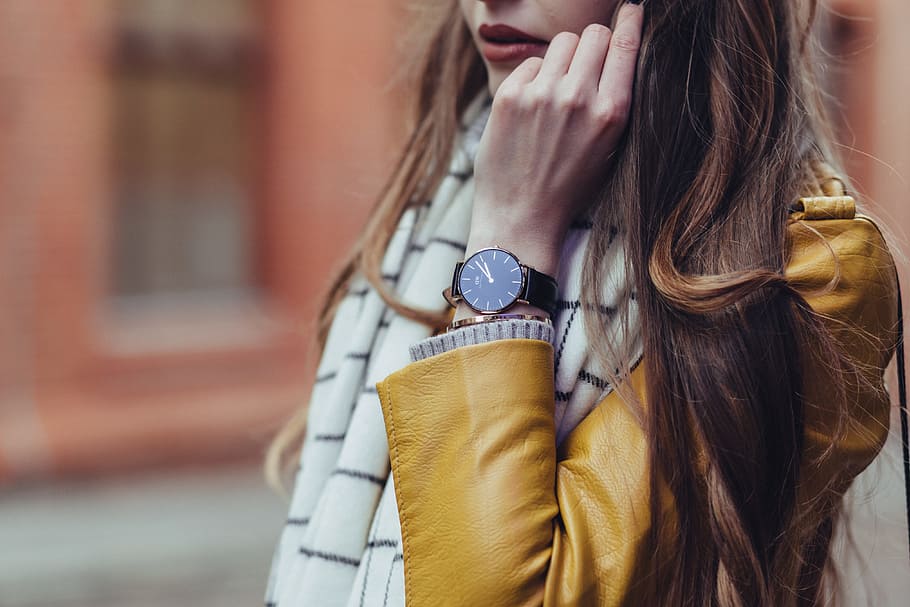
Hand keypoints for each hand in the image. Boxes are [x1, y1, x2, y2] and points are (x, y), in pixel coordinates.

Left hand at [468, 3, 643, 276]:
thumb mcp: (609, 150)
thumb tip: (614, 56)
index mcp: (611, 113)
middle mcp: (578, 98)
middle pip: (593, 35)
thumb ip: (613, 102)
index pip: (625, 44)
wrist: (521, 219)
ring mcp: (541, 95)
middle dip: (593, 45)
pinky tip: (532, 108)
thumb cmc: (568, 189)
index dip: (629, 21)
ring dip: (563, 58)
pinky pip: (531, 63)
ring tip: (557, 90)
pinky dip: (534, 78)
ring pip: (561, 42)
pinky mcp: (509, 97)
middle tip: (585, 68)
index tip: (631, 9)